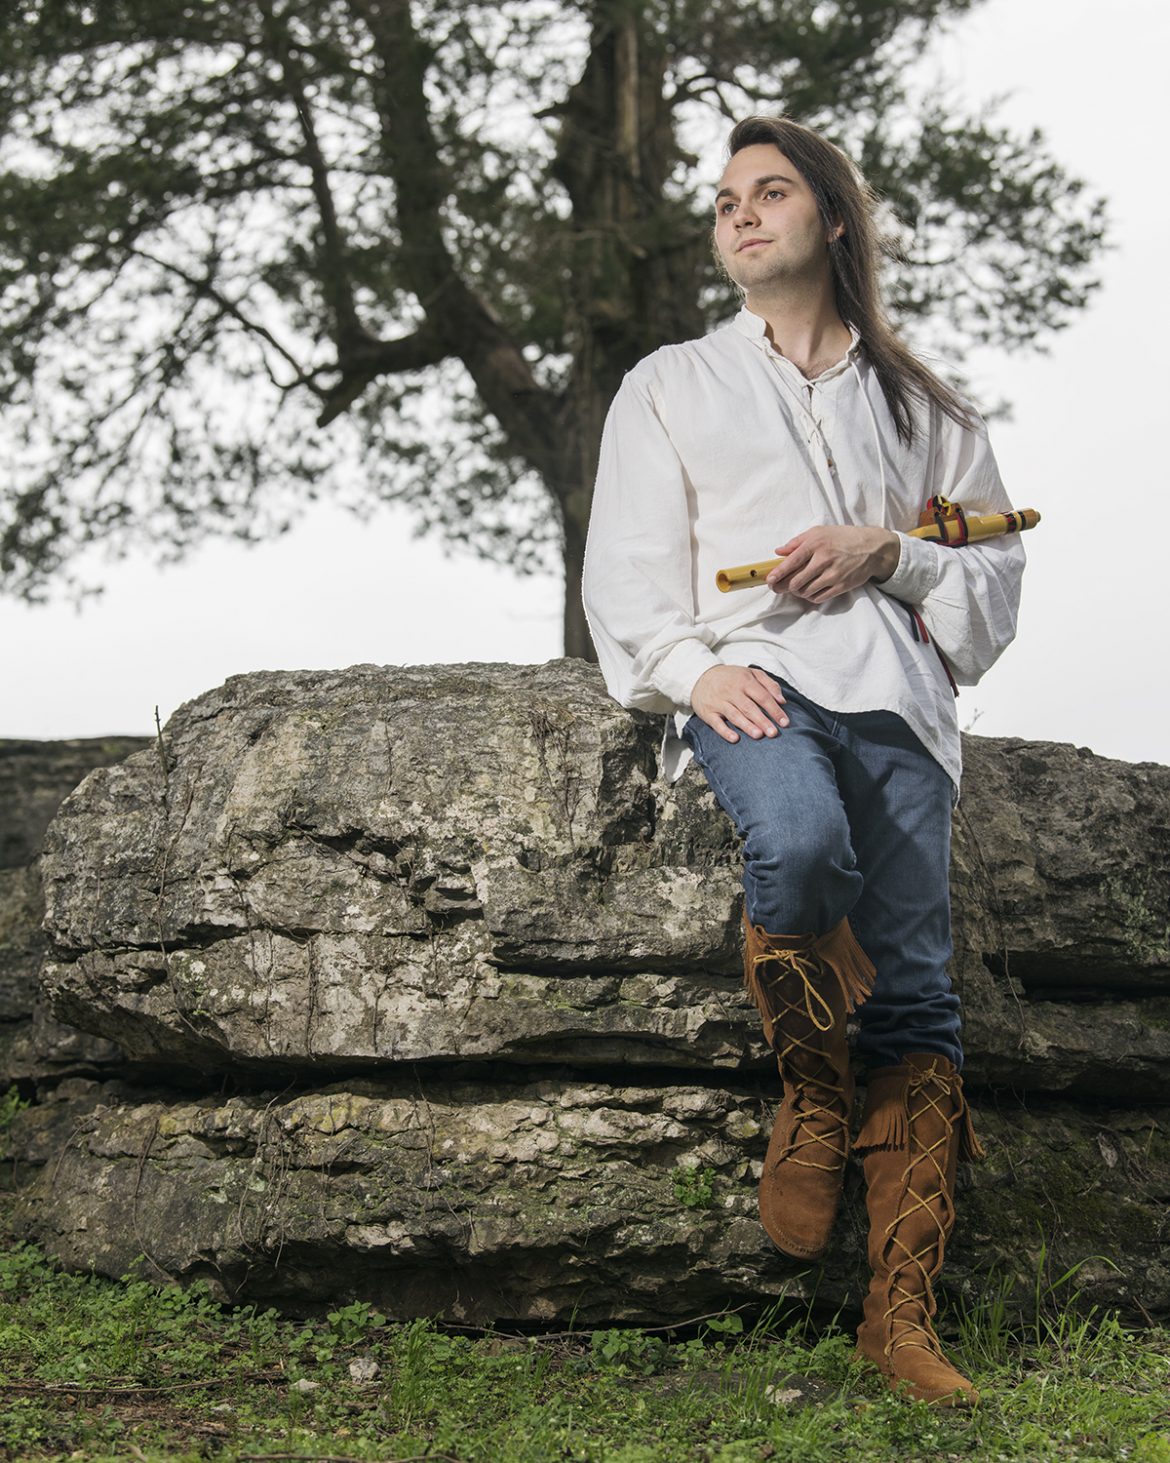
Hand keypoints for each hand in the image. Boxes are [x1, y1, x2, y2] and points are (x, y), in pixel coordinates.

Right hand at [691, 665, 789, 743]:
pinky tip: (735, 739)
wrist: (700, 677)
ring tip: (758, 735)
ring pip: (734, 715)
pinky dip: (725, 731)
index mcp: (744, 681)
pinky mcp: (708, 712)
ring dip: (747, 726)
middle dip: (762, 720)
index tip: (785, 722)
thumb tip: (782, 701)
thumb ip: (769, 684)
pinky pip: (716, 723)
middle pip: (749, 707)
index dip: (774, 710)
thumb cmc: (731, 678)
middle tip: (774, 733)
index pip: (762, 696)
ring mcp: (719, 702)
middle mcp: (732, 691)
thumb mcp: (751, 674)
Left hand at [766, 525, 898, 603]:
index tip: (769, 580)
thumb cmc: (843, 538)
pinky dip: (810, 597)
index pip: (791, 562)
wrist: (872, 548)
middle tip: (778, 588)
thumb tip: (779, 551)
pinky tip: (809, 591)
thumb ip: (797, 542)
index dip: (778, 574)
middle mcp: (824, 560)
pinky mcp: (841, 586)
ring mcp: (833, 575)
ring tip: (796, 587)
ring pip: (806, 592)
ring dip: (797, 592)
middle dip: (783, 587)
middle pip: (796, 581)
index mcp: (816, 544)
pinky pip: (819, 598)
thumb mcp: (820, 532)